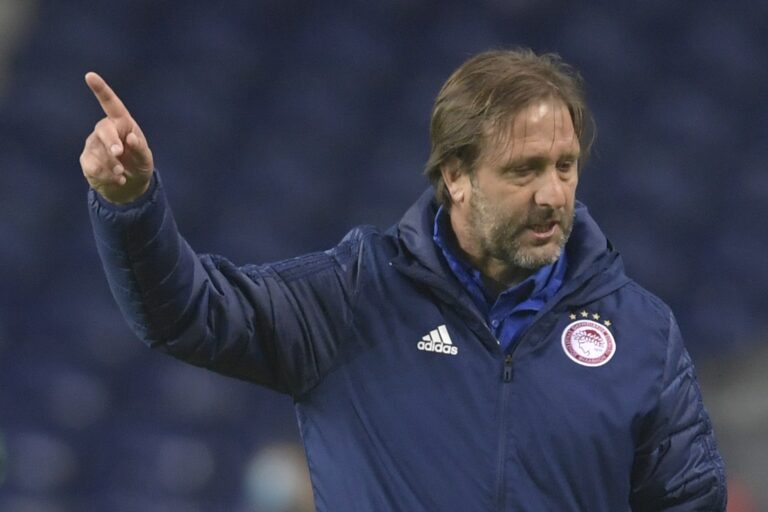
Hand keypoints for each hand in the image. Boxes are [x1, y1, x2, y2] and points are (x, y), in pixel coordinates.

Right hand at [80, 72, 153, 203]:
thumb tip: (131, 139)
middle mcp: (105, 130)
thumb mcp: (145, 158)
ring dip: (113, 166)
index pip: (111, 103)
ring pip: (99, 152)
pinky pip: (93, 166)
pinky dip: (107, 176)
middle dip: (111, 142)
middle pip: (104, 129)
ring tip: (122, 174)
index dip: (101, 89)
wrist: (129, 186)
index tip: (89, 76)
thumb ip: (140, 149)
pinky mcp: (87, 160)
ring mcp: (93, 144)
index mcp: (122, 123)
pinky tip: (117, 180)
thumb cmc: (139, 165)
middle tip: (118, 153)